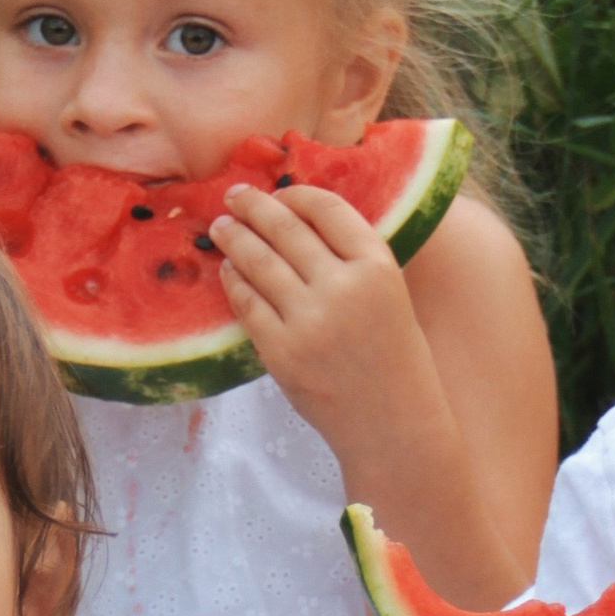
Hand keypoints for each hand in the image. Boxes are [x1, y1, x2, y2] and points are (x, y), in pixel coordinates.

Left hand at [210, 182, 440, 439]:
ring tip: (222, 227)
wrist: (392, 423)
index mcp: (378, 266)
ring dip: (235, 238)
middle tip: (235, 195)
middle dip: (254, 207)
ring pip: (258, 262)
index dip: (296, 195)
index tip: (278, 192)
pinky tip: (228, 270)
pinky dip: (233, 281)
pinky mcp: (281, 351)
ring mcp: (309, 320)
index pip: (327, 210)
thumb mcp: (390, 295)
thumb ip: (352, 260)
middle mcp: (343, 287)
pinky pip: (247, 303)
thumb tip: (297, 219)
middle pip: (286, 230)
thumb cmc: (392, 356)